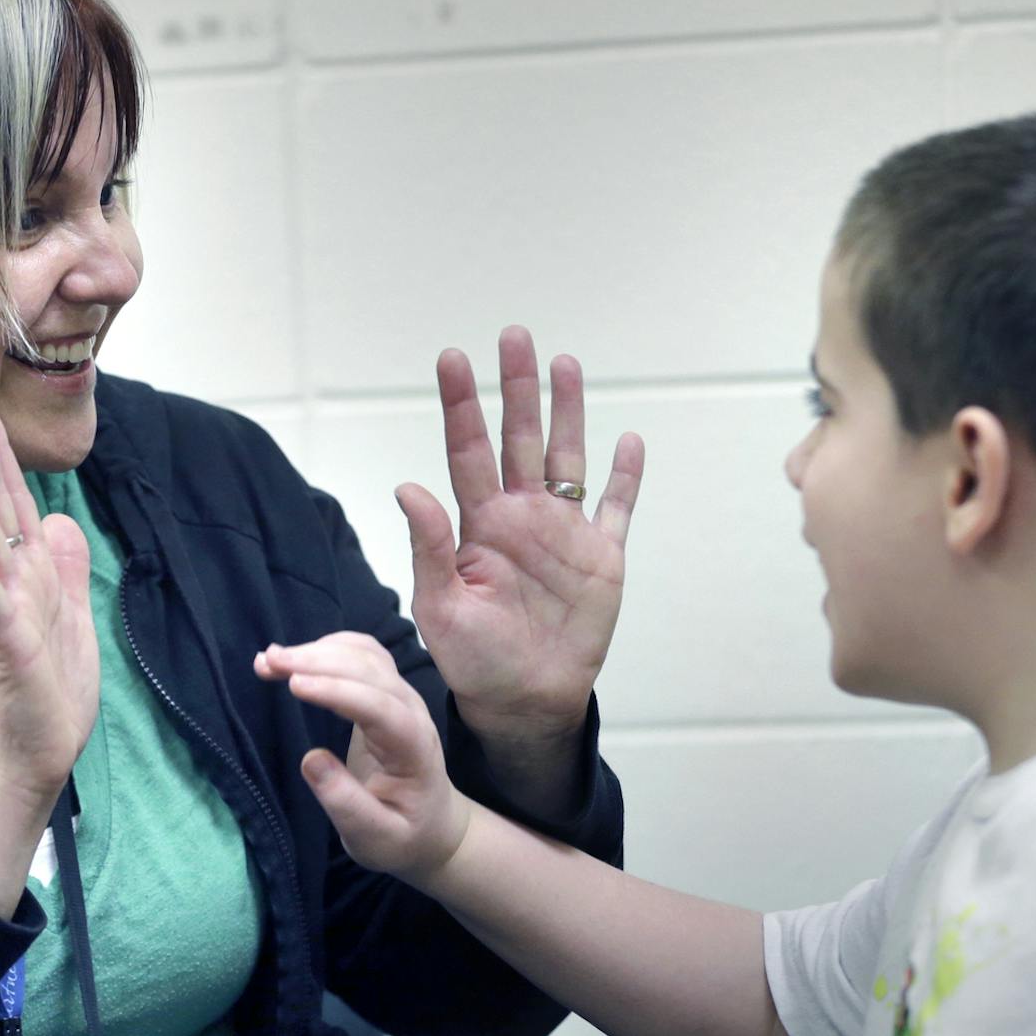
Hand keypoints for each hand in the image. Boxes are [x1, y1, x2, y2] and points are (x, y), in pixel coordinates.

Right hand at [0, 385, 96, 806]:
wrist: (37, 761)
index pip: (14, 502)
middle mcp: (12, 583)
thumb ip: (65, 571)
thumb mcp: (73, 623)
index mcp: (31, 576)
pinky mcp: (5, 639)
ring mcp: (5, 608)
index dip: (0, 454)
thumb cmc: (49, 700)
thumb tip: (60, 520)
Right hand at [254, 632, 472, 883]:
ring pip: (365, 654)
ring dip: (317, 650)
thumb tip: (310, 760)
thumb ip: (346, 805)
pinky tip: (295, 657)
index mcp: (413, 749)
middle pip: (370, 670)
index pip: (379, 708)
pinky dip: (327, 648)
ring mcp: (402, 697)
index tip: (294, 684)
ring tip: (269, 659)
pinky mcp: (386, 691)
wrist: (432, 826)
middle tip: (266, 663)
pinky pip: (362, 654)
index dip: (338, 691)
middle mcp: (412, 712)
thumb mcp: (375, 838)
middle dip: (317, 660)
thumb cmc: (403, 836)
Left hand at [407, 326, 643, 746]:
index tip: (452, 358)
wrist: (522, 700)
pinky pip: (616, 507)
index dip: (461, 405)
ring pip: (567, 457)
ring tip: (564, 363)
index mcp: (478, 524)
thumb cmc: (472, 658)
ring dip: (568, 412)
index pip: (466, 450)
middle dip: (517, 388)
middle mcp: (521, 516)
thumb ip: (428, 546)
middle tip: (514, 335)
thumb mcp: (439, 607)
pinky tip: (628, 440)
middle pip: (520, 438)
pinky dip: (624, 476)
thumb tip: (407, 487)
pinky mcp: (601, 558)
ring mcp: (563, 533)